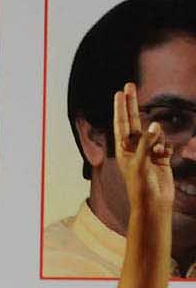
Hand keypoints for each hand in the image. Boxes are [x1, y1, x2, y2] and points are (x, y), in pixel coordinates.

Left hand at [115, 83, 173, 219]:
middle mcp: (135, 148)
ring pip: (156, 134)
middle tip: (130, 85)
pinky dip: (167, 149)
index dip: (121, 108)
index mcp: (124, 149)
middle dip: (132, 103)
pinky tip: (164, 159)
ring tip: (156, 155)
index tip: (120, 93)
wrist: (154, 202)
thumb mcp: (140, 162)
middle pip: (134, 120)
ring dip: (158, 140)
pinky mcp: (161, 157)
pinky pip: (166, 145)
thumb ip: (146, 142)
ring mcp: (148, 151)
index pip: (122, 124)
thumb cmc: (141, 185)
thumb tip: (154, 124)